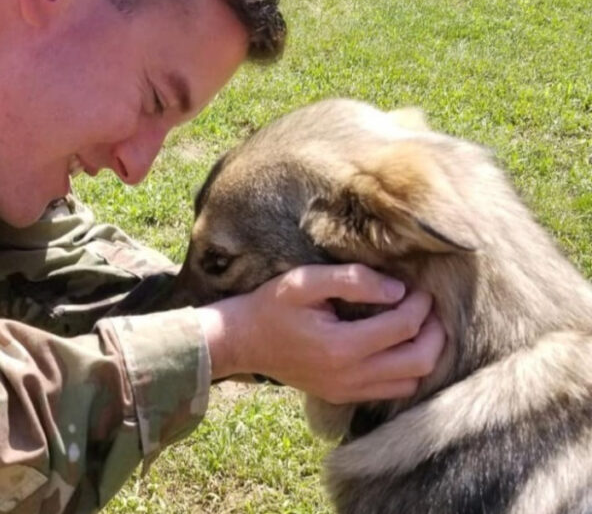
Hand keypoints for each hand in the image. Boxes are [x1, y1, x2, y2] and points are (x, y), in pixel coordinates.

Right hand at [197, 264, 444, 402]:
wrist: (241, 341)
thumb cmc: (271, 306)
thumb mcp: (305, 281)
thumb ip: (352, 281)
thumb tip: (397, 290)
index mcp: (341, 346)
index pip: (404, 327)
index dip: (420, 305)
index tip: (417, 288)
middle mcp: (349, 376)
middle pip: (419, 362)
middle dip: (434, 332)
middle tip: (427, 309)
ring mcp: (346, 391)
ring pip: (410, 382)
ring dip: (423, 354)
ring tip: (415, 328)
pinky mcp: (342, 396)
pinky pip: (390, 391)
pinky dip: (404, 370)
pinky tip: (395, 347)